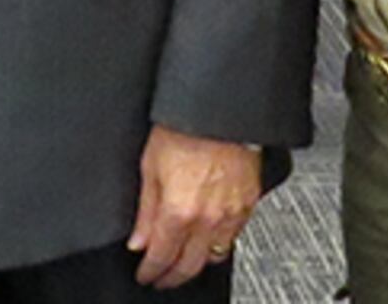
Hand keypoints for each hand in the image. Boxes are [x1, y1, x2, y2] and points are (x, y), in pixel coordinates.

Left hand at [127, 125, 258, 286]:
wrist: (220, 109)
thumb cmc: (184, 128)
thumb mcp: (150, 167)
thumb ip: (145, 211)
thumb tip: (138, 240)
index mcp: (179, 211)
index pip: (161, 257)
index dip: (150, 272)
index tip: (145, 275)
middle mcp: (208, 218)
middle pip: (189, 266)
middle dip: (172, 277)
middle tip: (162, 278)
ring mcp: (232, 213)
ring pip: (215, 256)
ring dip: (197, 263)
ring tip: (184, 262)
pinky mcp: (249, 203)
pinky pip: (235, 236)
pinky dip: (220, 244)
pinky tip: (209, 239)